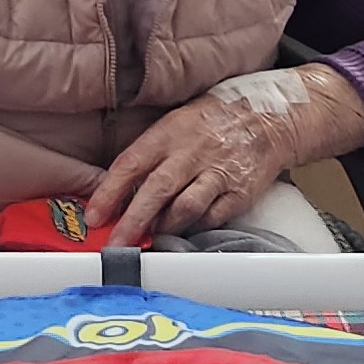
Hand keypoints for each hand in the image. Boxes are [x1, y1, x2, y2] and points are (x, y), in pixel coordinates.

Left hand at [86, 66, 363, 239]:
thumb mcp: (175, 123)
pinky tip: (185, 229)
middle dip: (132, 221)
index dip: (109, 192)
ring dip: (164, 226)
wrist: (269, 118)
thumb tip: (116, 192)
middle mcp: (192, 152)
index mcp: (170, 133)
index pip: (132, 163)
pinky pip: (212, 217)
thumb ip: (149, 155)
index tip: (94, 216)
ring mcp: (218, 173)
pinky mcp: (240, 192)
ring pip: (185, 207)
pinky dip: (195, 227)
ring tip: (151, 236)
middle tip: (115, 245)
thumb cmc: (212, 122)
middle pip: (156, 190)